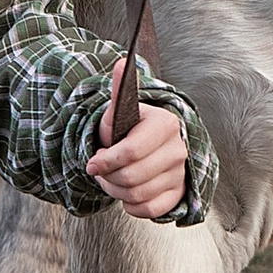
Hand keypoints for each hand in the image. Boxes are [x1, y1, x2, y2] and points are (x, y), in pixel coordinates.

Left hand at [85, 68, 189, 221]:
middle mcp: (178, 149)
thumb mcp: (120, 112)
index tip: (92, 162)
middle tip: (100, 171)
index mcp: (164, 124)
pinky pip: (151, 210)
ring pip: (138, 195)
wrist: (148, 146)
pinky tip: (127, 193)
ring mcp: (181, 173)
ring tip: (111, 179)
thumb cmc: (129, 128)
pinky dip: (132, 206)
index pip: (131, 152)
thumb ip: (118, 92)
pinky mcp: (180, 193)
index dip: (106, 161)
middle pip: (131, 177)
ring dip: (116, 191)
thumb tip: (122, 62)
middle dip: (108, 178)